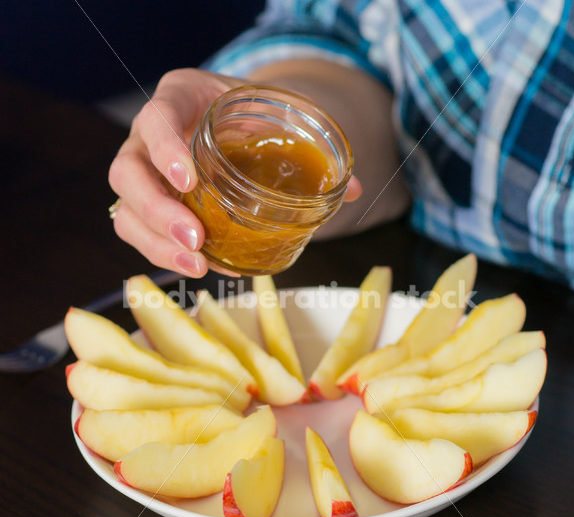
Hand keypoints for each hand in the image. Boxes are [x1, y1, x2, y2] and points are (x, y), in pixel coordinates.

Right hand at [108, 68, 361, 277]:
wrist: (234, 117)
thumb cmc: (250, 113)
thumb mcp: (276, 112)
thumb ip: (310, 144)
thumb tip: (355, 191)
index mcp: (178, 100)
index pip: (154, 120)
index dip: (165, 150)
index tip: (191, 179)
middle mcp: (148, 138)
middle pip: (127, 174)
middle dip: (158, 212)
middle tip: (197, 239)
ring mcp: (145, 175)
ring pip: (126, 212)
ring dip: (158, 245)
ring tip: (199, 266)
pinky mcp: (148, 205)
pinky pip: (141, 233)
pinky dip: (168, 255)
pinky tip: (206, 267)